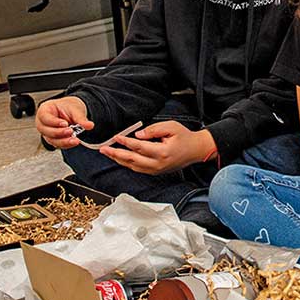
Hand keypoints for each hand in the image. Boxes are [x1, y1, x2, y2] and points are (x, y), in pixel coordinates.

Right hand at [36, 97, 91, 148]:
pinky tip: (73, 142)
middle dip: (59, 133)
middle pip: (47, 131)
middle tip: (71, 131)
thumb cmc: (68, 107)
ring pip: (52, 140)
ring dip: (64, 141)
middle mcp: (42, 123)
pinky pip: (58, 144)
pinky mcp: (53, 140)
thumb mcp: (74, 109)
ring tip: (75, 140)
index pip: (45, 117)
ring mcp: (47, 133)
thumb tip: (89, 125)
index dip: (54, 122)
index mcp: (44, 111)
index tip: (65, 123)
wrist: (71, 111)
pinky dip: (66, 144)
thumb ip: (80, 118)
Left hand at [99, 121, 215, 175]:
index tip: (116, 137)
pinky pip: (138, 168)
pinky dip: (128, 163)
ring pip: (133, 166)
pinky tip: (121, 158)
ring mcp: (156, 170)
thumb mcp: (171, 127)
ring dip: (119, 159)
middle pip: (132, 160)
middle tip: (104, 149)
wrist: (196, 150)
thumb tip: (138, 135)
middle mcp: (158, 164)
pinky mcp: (156, 172)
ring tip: (108, 153)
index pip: (139, 147)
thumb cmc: (185, 137)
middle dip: (116, 154)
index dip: (125, 142)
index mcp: (162, 152)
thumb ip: (153, 130)